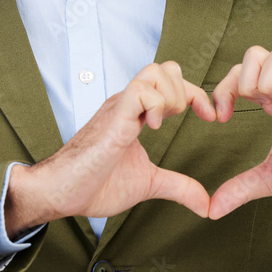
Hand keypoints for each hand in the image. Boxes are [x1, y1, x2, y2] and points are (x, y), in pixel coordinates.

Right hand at [5, 61, 215, 235]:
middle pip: (166, 67)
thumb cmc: (94, 185)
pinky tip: (151, 128)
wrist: (60, 194)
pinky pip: (140, 91)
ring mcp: (119, 107)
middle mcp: (128, 103)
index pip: (173, 82)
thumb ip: (178, 187)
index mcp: (136, 113)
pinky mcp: (113, 118)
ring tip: (164, 123)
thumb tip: (206, 204)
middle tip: (187, 120)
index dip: (197, 95)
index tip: (211, 117)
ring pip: (155, 71)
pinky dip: (156, 106)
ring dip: (173, 96)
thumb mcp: (148, 184)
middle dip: (187, 91)